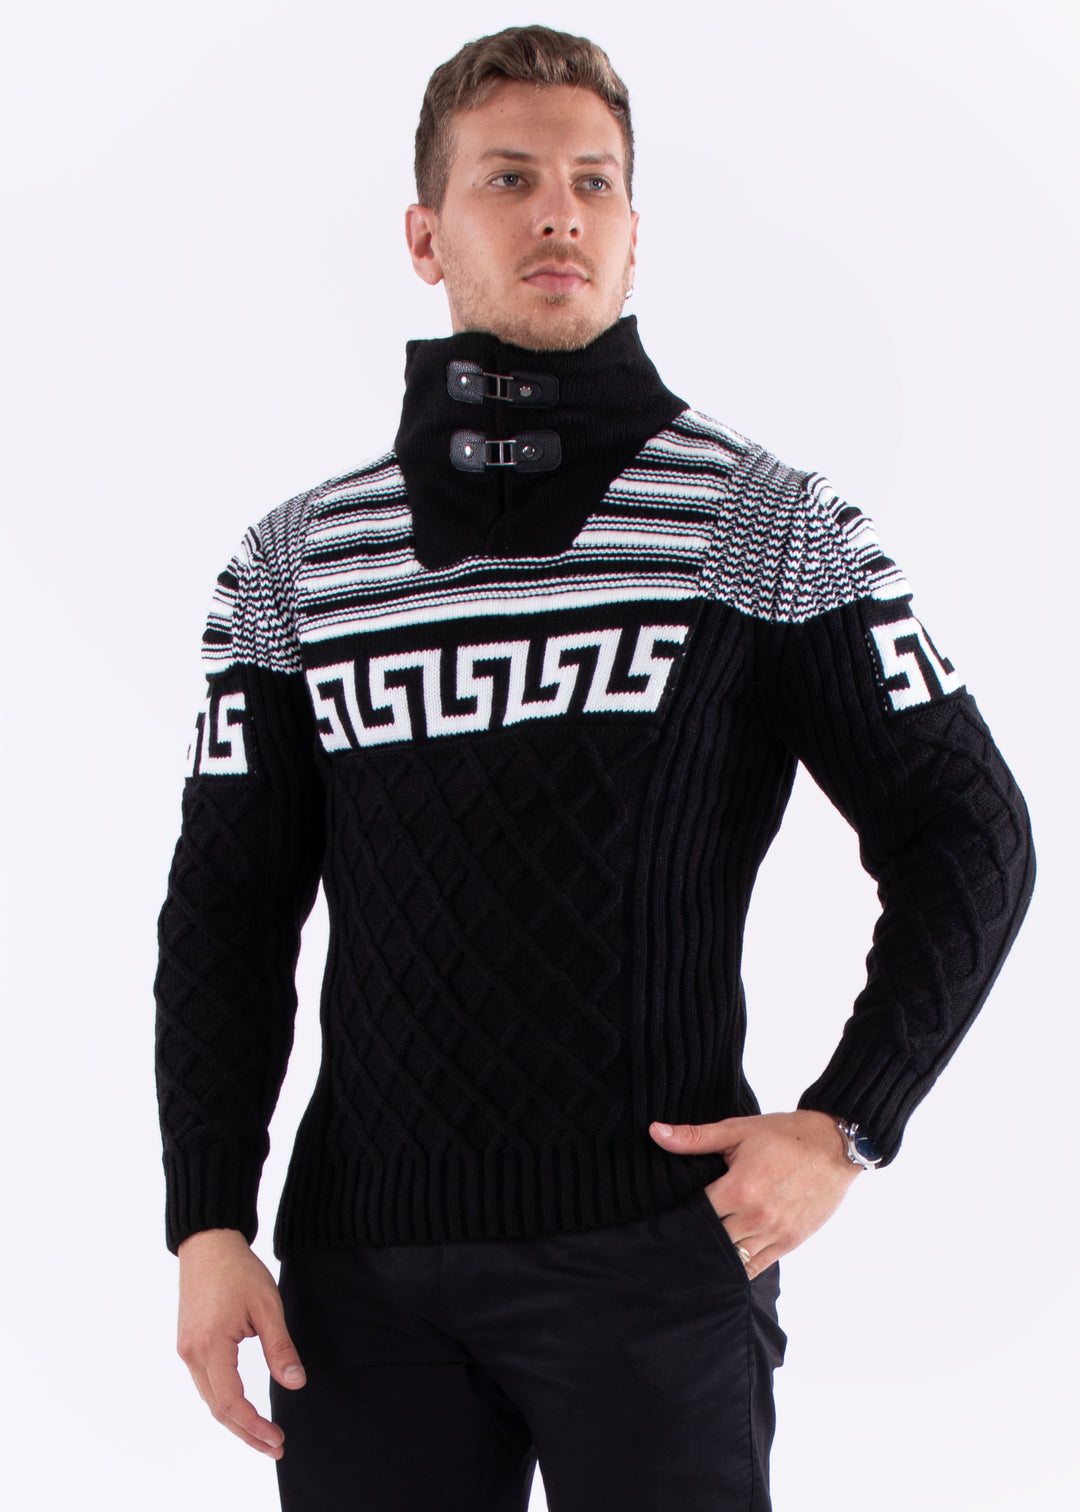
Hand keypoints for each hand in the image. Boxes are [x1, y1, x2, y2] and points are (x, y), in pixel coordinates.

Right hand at [177, 1228, 305, 1457]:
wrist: (208, 1244)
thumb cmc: (238, 1270)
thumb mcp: (268, 1306)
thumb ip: (280, 1348)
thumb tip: (296, 1384)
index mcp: (211, 1346)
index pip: (231, 1402)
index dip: (255, 1425)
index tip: (278, 1438)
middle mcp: (192, 1354)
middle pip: (218, 1409)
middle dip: (246, 1433)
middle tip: (275, 1447)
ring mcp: (187, 1350)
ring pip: (210, 1399)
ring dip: (235, 1421)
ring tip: (263, 1436)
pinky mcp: (188, 1344)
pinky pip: (205, 1384)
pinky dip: (224, 1402)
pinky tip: (243, 1409)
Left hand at [649, 1110, 860, 1277]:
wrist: (835, 1145)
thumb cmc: (786, 1134)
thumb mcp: (738, 1130)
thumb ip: (695, 1137)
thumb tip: (655, 1132)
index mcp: (739, 1188)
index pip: (695, 1214)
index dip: (677, 1217)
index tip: (664, 1219)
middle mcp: (755, 1216)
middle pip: (711, 1240)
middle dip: (693, 1239)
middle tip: (674, 1241)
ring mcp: (774, 1232)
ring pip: (732, 1258)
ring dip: (714, 1256)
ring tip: (695, 1253)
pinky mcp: (790, 1242)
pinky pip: (756, 1266)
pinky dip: (738, 1267)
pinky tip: (723, 1265)